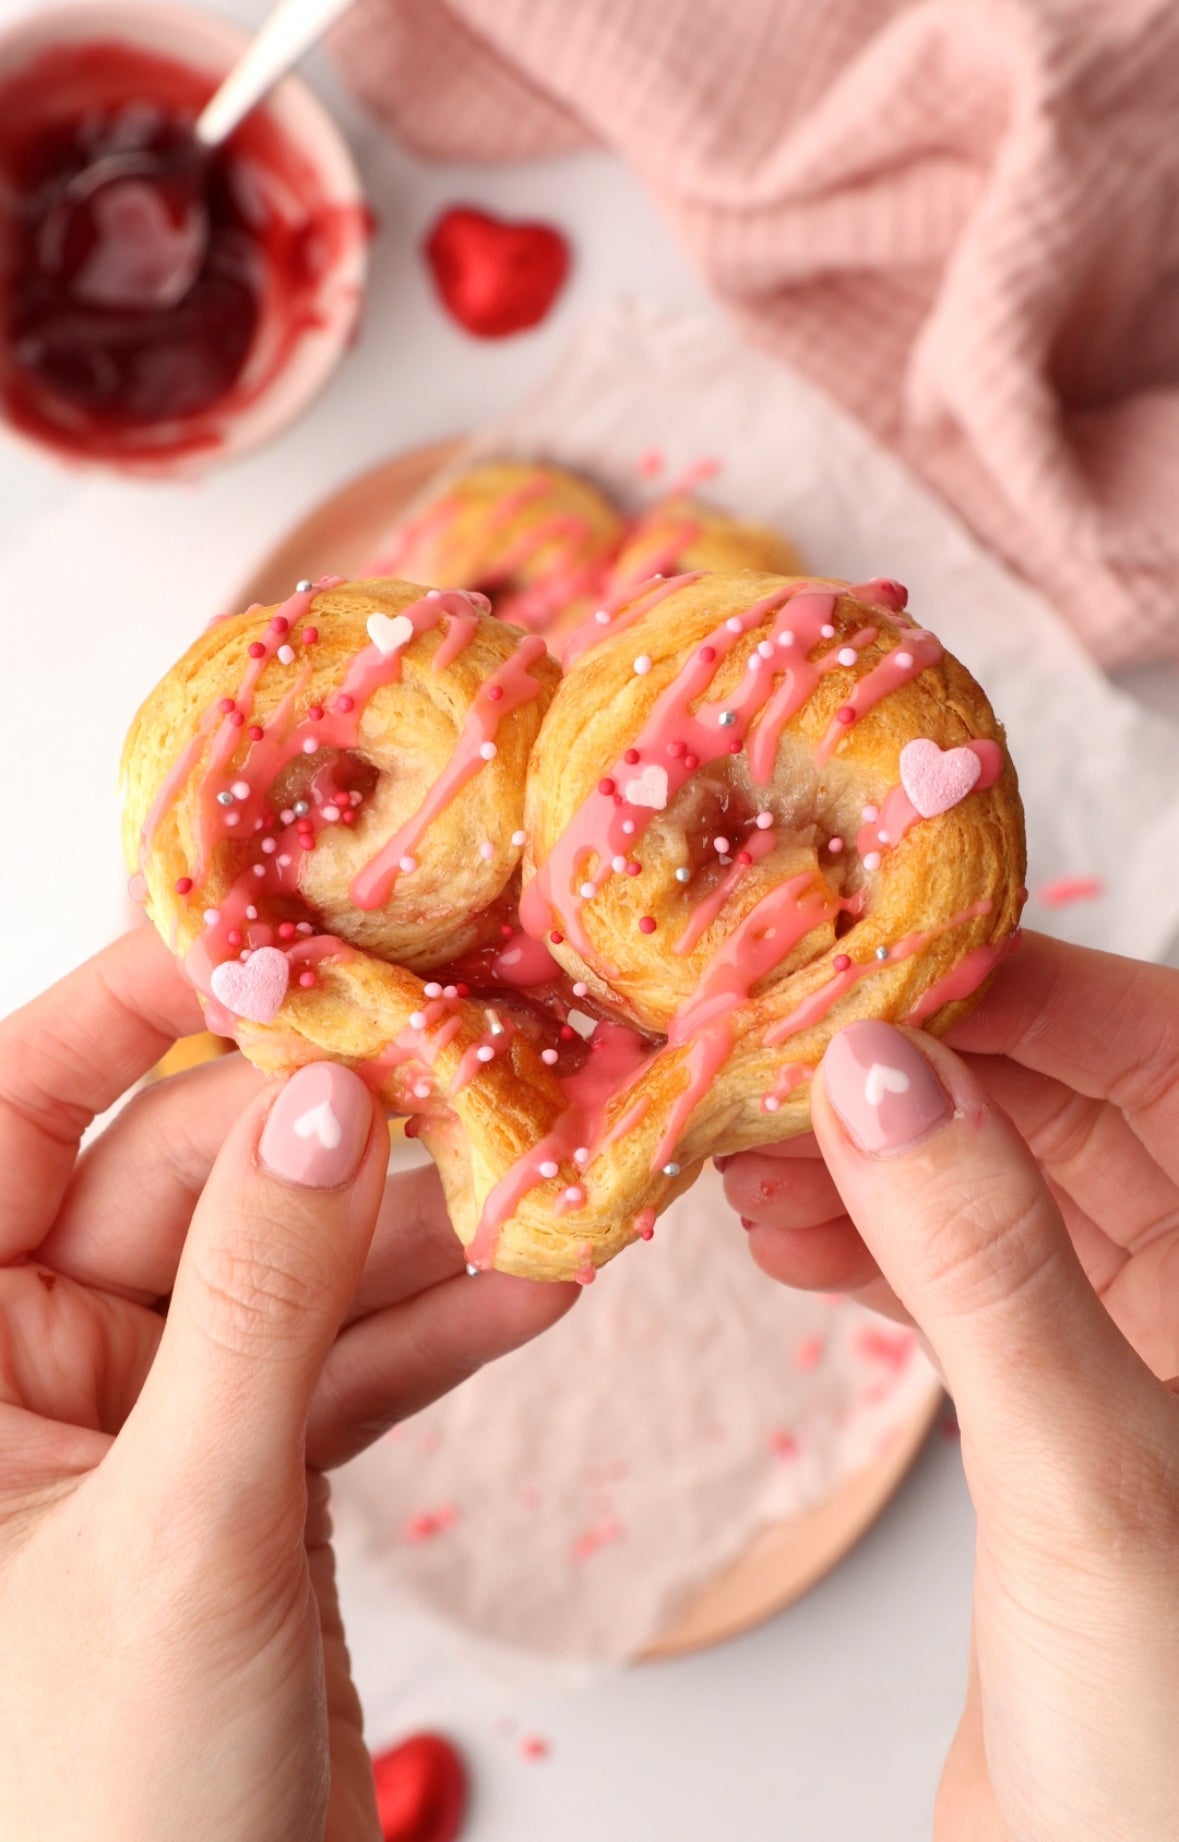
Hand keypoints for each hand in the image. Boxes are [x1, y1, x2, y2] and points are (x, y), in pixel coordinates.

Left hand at [0, 930, 575, 1841]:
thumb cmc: (91, 1810)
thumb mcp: (178, 1532)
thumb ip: (256, 1304)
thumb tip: (324, 1103)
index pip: (12, 1108)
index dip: (139, 1005)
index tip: (283, 932)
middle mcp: (27, 1358)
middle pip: (194, 1174)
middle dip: (346, 1131)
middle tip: (490, 1065)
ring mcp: (146, 1411)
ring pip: (288, 1266)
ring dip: (420, 1232)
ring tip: (553, 1168)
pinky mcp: (242, 1472)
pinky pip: (338, 1365)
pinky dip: (435, 1336)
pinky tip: (539, 1290)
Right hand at [721, 934, 1178, 1838]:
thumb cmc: (1174, 1735)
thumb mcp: (1086, 1470)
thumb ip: (984, 1258)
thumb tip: (880, 1070)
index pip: (1142, 1040)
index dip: (1000, 984)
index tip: (854, 953)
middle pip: (1045, 1099)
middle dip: (900, 1070)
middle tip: (763, 1049)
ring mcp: (1126, 1337)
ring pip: (985, 1184)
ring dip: (863, 1157)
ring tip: (742, 1151)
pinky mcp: (1049, 1402)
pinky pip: (952, 1274)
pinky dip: (864, 1244)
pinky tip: (782, 1234)